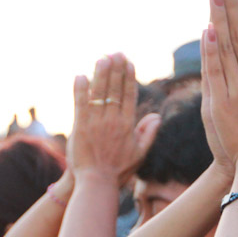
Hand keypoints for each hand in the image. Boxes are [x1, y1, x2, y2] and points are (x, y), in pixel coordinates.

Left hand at [68, 53, 148, 186]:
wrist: (97, 183)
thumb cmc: (118, 171)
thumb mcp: (139, 153)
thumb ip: (148, 133)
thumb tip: (156, 117)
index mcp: (127, 125)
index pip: (128, 95)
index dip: (128, 77)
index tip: (128, 62)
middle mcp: (113, 121)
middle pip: (115, 89)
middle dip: (116, 69)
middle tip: (115, 53)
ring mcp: (96, 123)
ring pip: (99, 93)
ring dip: (101, 74)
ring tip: (102, 57)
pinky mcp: (80, 127)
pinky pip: (81, 104)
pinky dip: (80, 90)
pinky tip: (81, 76)